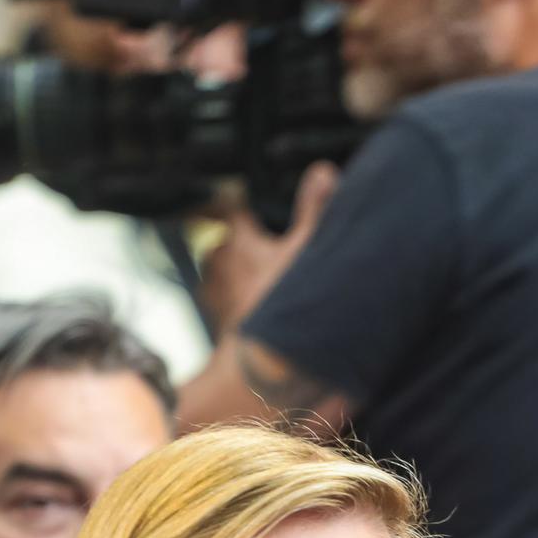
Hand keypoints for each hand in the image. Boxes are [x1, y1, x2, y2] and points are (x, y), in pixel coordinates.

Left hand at [199, 161, 338, 331]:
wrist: (260, 364)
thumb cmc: (280, 305)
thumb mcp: (307, 250)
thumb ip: (316, 210)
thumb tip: (323, 173)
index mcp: (235, 241)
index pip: (228, 206)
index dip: (235, 200)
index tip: (241, 198)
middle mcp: (217, 265)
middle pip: (225, 241)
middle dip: (243, 242)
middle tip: (268, 246)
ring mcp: (214, 295)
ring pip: (223, 272)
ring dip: (240, 273)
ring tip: (268, 279)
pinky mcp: (218, 322)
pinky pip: (227, 300)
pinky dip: (241, 299)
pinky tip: (263, 308)